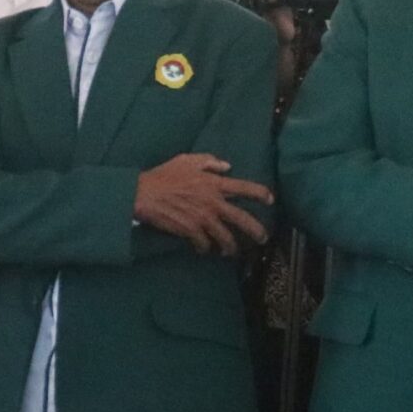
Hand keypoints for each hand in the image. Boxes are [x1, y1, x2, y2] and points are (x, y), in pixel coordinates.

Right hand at [133, 153, 273, 255]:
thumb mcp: (187, 160)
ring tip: (231, 251)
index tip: (270, 200)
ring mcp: (202, 219)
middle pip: (242, 219)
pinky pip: (204, 244)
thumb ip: (209, 161)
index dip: (260, 194)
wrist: (143, 194)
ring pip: (225, 238)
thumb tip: (227, 166)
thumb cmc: (163, 175)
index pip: (244, 188)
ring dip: (230, 247)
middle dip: (256, 230)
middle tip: (263, 239)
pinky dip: (205, 248)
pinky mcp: (190, 231)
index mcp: (214, 183)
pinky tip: (205, 249)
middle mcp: (212, 202)